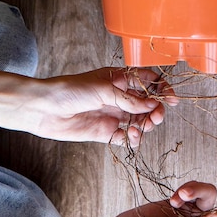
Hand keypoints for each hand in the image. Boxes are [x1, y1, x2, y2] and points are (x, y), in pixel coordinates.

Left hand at [33, 67, 176, 145]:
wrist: (45, 109)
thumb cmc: (70, 90)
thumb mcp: (103, 90)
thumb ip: (129, 99)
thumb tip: (152, 103)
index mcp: (119, 79)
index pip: (148, 81)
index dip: (162, 88)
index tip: (172, 99)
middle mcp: (118, 96)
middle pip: (147, 103)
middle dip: (156, 110)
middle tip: (156, 117)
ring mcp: (113, 114)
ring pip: (139, 120)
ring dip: (145, 125)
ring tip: (141, 128)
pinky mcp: (105, 131)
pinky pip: (125, 136)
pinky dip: (133, 138)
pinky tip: (131, 137)